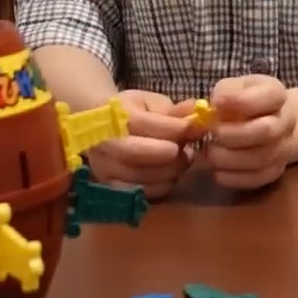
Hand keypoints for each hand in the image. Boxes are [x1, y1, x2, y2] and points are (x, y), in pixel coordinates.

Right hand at [81, 90, 200, 198]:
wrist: (100, 130)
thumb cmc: (130, 113)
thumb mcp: (151, 103)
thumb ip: (174, 110)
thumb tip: (197, 110)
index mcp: (113, 116)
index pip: (140, 122)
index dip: (172, 127)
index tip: (193, 128)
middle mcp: (104, 143)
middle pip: (136, 153)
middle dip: (169, 153)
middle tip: (187, 150)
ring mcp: (104, 168)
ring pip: (139, 177)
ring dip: (168, 171)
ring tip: (181, 161)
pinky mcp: (110, 187)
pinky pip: (139, 194)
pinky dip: (160, 187)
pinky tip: (170, 175)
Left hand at [204, 75, 296, 189]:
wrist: (263, 122)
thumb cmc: (242, 101)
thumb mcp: (233, 87)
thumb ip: (225, 92)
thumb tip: (217, 106)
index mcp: (276, 94)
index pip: (270, 95)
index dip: (241, 101)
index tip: (216, 104)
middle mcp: (286, 121)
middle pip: (267, 131)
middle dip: (233, 134)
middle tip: (213, 133)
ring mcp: (284, 148)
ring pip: (260, 159)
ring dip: (228, 158)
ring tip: (210, 152)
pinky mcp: (275, 171)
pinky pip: (257, 179)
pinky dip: (233, 177)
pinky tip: (217, 169)